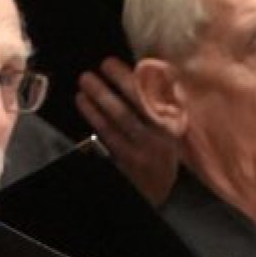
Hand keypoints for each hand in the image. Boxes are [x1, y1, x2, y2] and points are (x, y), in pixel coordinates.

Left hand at [77, 59, 179, 200]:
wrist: (157, 193)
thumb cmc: (162, 153)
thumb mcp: (170, 130)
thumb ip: (164, 104)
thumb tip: (150, 69)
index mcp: (172, 127)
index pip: (156, 98)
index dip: (136, 79)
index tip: (115, 63)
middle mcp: (158, 140)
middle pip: (134, 109)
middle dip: (114, 86)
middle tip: (95, 69)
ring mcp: (140, 153)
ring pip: (117, 123)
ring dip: (99, 101)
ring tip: (84, 84)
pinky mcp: (124, 165)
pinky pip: (106, 138)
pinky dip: (94, 118)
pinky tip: (83, 103)